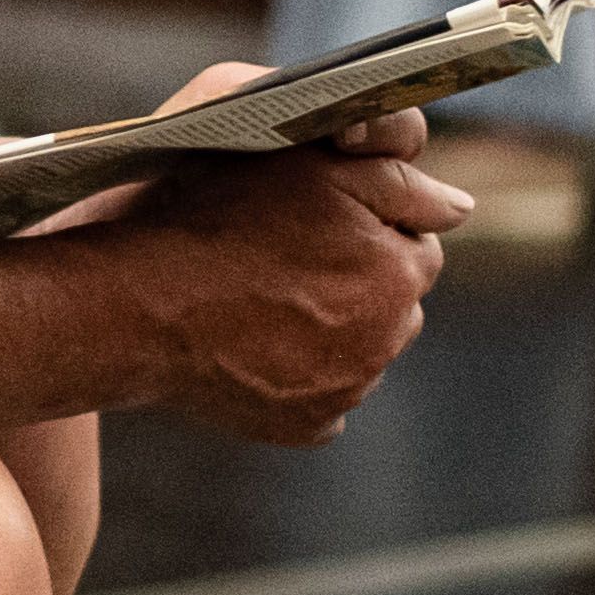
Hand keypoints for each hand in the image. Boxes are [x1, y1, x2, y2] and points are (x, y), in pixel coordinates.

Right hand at [86, 91, 459, 443]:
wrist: (133, 303)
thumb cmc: (213, 217)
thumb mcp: (309, 169)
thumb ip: (400, 182)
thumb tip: (460, 207)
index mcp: (399, 270)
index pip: (418, 245)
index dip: (373, 227)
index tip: (323, 223)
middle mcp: (386, 336)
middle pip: (396, 302)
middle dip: (362, 280)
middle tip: (290, 260)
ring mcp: (348, 388)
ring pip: (364, 350)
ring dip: (336, 328)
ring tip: (267, 302)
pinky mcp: (307, 425)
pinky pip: (327, 402)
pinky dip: (304, 378)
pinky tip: (259, 349)